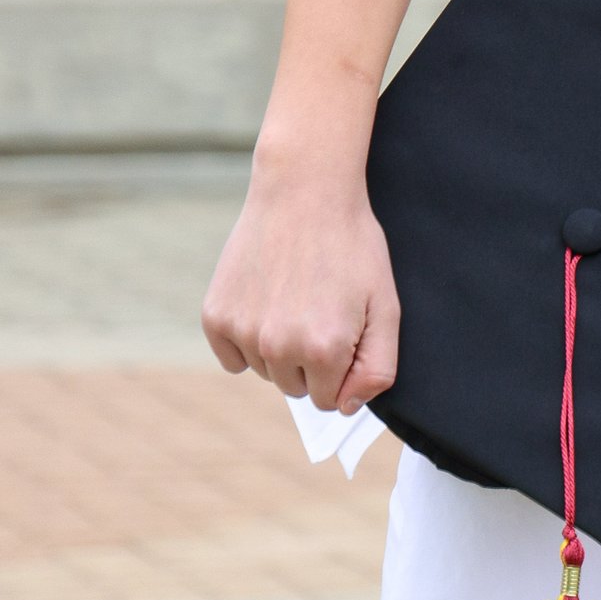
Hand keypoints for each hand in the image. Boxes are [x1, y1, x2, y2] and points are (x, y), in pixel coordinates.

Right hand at [202, 160, 402, 413]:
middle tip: (320, 308)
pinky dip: (246, 339)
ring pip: (265, 371)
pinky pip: (232, 357)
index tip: (345, 330)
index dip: (342, 367)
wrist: (304, 192)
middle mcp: (279, 348)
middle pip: (297, 388)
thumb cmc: (352, 247)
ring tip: (294, 297)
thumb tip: (347, 407)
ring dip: (279, 348)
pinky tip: (264, 300)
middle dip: (311, 360)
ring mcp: (243, 333)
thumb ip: (377, 367)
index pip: (332, 400)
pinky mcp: (215, 317)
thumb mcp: (386, 305)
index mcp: (325, 350)